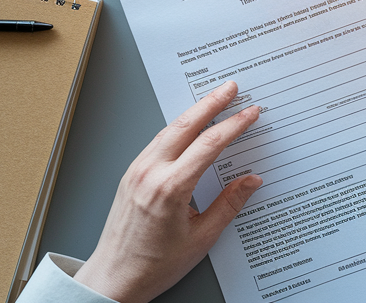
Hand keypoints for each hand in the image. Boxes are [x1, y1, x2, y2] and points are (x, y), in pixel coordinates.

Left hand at [73, 82, 262, 302]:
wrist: (114, 277)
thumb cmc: (154, 265)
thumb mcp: (202, 238)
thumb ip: (229, 204)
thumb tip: (251, 181)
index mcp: (171, 188)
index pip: (210, 144)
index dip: (234, 125)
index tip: (251, 113)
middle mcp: (150, 173)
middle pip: (186, 125)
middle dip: (212, 103)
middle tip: (231, 87)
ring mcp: (137, 171)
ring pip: (169, 129)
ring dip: (193, 111)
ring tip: (213, 99)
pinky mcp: (130, 174)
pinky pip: (157, 141)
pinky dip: (176, 127)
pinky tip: (187, 124)